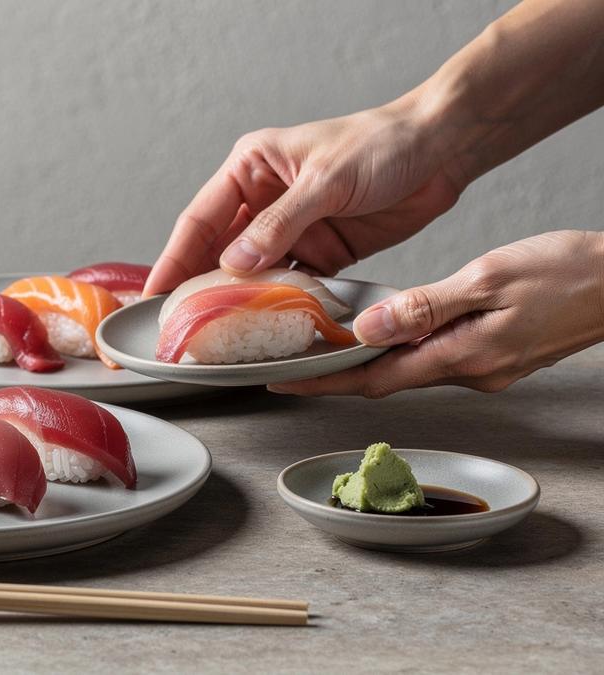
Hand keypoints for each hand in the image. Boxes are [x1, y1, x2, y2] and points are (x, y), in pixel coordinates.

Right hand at [144, 100, 466, 295]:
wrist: (443, 149)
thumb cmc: (382, 143)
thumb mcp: (325, 181)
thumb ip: (280, 225)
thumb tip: (234, 264)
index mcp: (251, 168)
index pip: (201, 219)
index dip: (174, 258)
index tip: (155, 293)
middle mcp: (263, 200)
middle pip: (218, 251)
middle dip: (198, 287)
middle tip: (177, 326)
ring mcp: (292, 230)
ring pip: (252, 274)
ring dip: (237, 302)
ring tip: (215, 335)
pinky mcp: (322, 252)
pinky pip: (291, 286)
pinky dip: (279, 306)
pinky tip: (265, 327)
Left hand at [269, 230, 603, 397]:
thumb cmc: (570, 274)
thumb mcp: (490, 279)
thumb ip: (426, 307)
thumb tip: (369, 330)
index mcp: (462, 356)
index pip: (373, 379)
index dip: (323, 383)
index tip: (282, 385)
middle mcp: (470, 372)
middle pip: (386, 378)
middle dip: (337, 372)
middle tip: (292, 361)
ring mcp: (486, 367)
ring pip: (410, 367)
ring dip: (369, 358)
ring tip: (326, 341)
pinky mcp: (497, 355)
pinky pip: (435, 355)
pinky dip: (404, 346)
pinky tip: (389, 329)